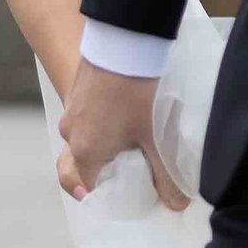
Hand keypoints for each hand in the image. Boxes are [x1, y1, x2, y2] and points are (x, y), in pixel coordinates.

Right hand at [56, 62, 188, 210]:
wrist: (124, 42)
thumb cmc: (137, 94)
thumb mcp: (156, 139)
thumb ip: (166, 176)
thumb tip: (177, 205)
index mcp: (85, 151)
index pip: (85, 188)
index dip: (104, 196)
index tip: (125, 195)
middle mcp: (70, 133)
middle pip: (79, 165)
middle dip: (100, 172)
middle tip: (126, 171)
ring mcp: (70, 110)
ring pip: (81, 140)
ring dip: (100, 146)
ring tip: (129, 141)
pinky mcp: (77, 92)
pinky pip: (84, 119)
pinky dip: (99, 125)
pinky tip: (122, 116)